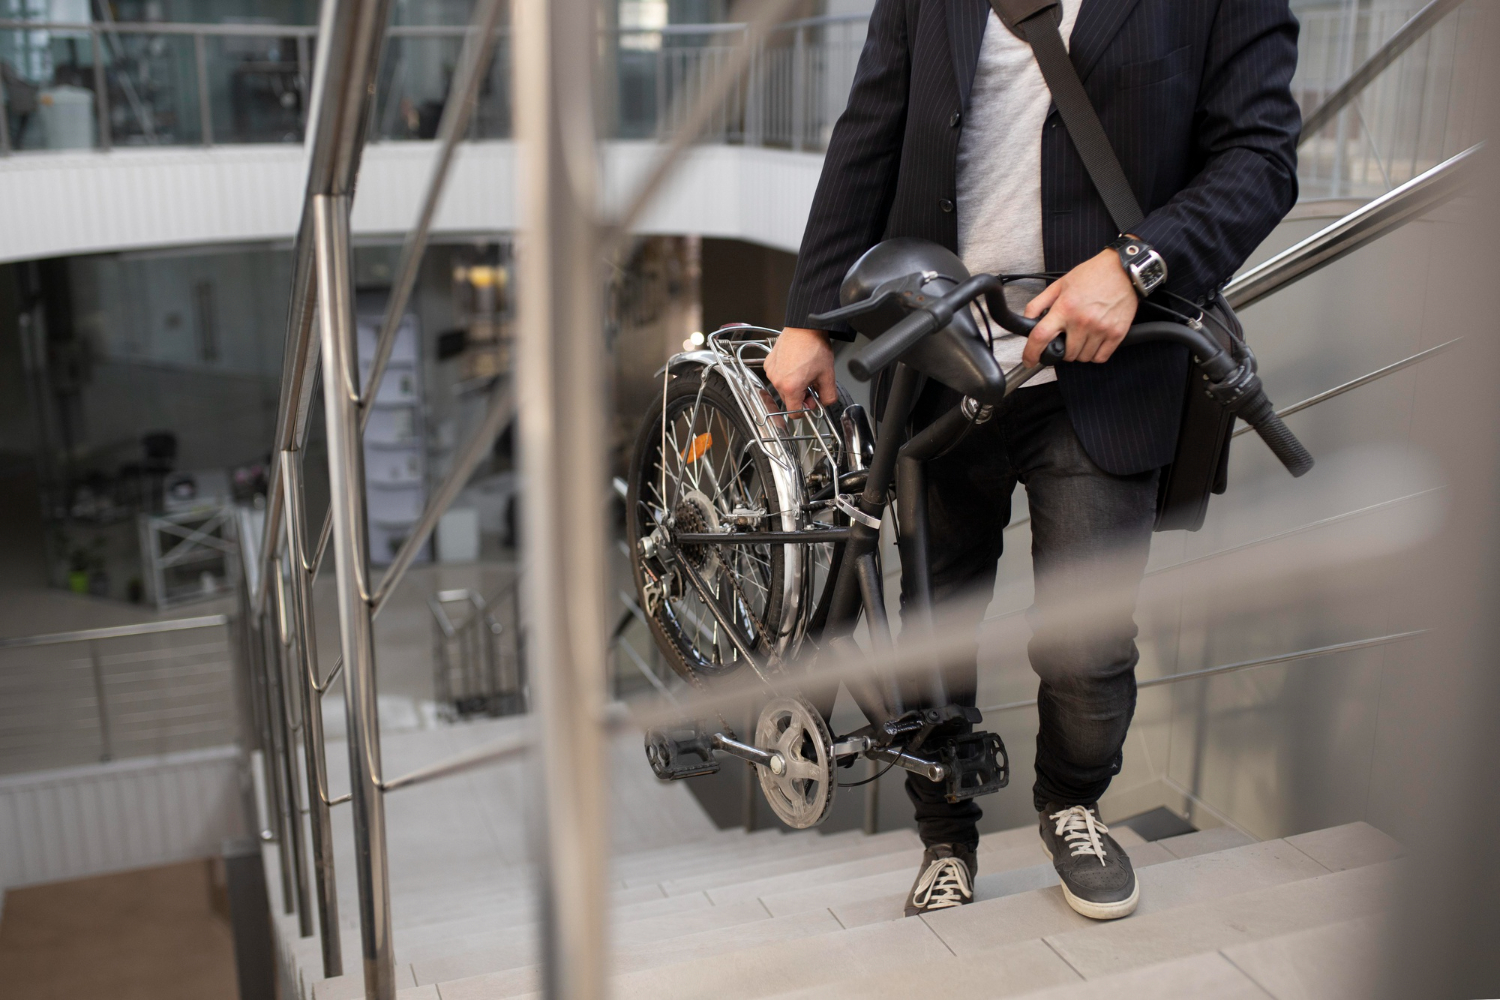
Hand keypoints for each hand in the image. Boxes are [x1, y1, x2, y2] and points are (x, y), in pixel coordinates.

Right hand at [765, 327, 836, 412]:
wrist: (805, 327)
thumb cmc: (814, 346)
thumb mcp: (828, 375)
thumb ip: (828, 396)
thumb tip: (825, 403)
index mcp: (791, 387)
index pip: (795, 412)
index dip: (806, 409)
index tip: (812, 400)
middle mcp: (777, 381)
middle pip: (789, 400)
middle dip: (801, 395)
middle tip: (811, 382)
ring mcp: (771, 372)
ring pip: (783, 388)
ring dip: (793, 384)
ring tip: (803, 370)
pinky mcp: (768, 363)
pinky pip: (777, 376)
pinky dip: (786, 374)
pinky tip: (795, 364)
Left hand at [1022, 248, 1138, 365]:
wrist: (1123, 270)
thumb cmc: (1093, 275)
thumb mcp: (1059, 284)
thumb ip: (1039, 303)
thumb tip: (1028, 320)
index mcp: (1065, 308)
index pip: (1041, 337)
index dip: (1031, 353)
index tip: (1029, 360)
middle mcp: (1082, 321)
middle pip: (1065, 353)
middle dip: (1062, 349)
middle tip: (1067, 338)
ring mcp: (1100, 329)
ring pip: (1082, 358)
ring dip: (1079, 352)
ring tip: (1082, 336)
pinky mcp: (1116, 333)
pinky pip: (1100, 357)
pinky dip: (1095, 354)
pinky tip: (1094, 341)